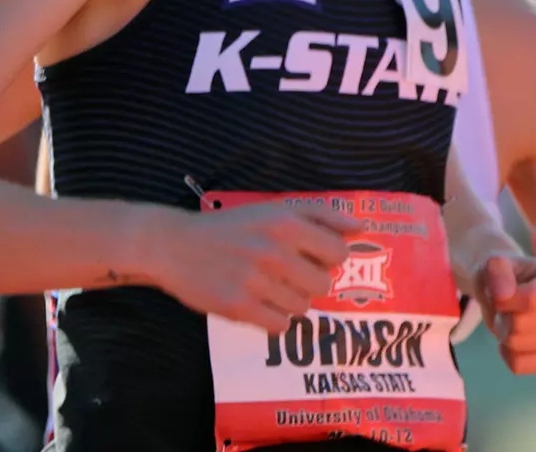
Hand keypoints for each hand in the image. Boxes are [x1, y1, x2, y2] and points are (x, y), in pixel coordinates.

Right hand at [151, 203, 360, 332]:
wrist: (173, 245)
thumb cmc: (230, 227)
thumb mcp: (273, 209)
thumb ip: (320, 215)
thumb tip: (362, 228)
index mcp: (285, 223)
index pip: (338, 253)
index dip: (327, 258)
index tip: (308, 256)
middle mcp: (273, 250)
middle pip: (323, 284)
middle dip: (308, 282)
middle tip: (283, 274)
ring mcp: (255, 281)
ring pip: (302, 308)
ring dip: (288, 301)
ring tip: (264, 286)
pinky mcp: (239, 307)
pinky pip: (280, 327)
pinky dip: (272, 319)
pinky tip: (255, 302)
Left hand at [469, 252, 535, 374]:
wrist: (507, 292)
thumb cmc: (504, 274)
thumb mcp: (493, 262)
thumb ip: (496, 271)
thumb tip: (504, 295)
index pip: (531, 299)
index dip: (504, 300)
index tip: (500, 292)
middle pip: (521, 324)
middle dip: (502, 316)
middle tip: (504, 307)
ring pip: (520, 345)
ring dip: (503, 334)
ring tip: (510, 319)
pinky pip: (521, 365)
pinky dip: (507, 354)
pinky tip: (512, 340)